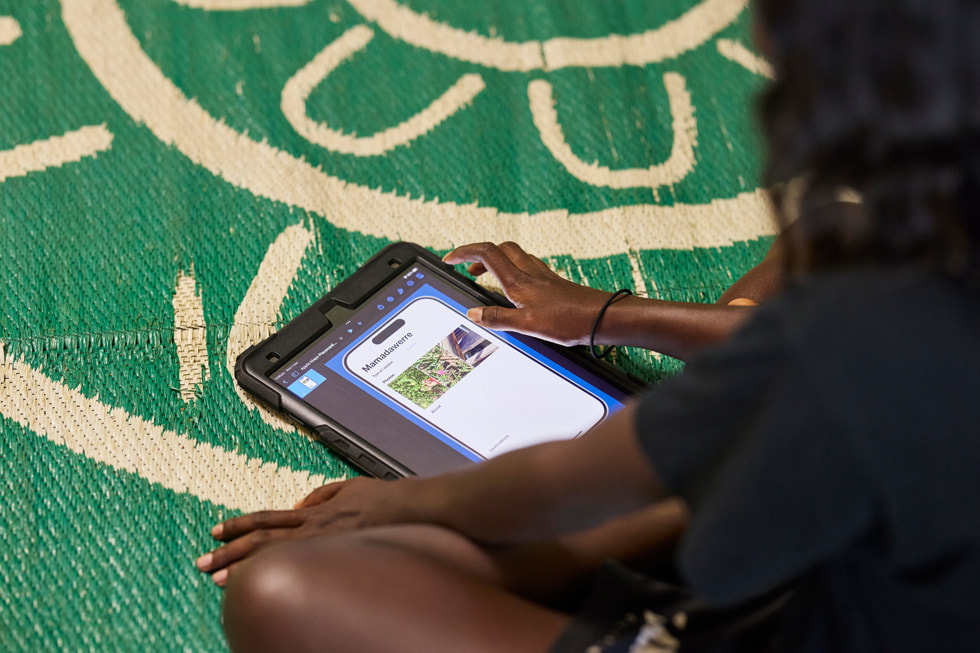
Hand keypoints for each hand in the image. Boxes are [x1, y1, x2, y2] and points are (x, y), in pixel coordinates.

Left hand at [195, 477, 416, 585]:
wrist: (412, 508)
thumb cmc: (384, 499)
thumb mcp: (348, 486)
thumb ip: (321, 495)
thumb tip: (301, 505)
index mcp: (313, 511)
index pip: (267, 518)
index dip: (239, 525)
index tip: (215, 531)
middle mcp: (312, 527)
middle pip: (261, 539)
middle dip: (228, 552)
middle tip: (201, 563)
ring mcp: (322, 545)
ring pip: (273, 555)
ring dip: (242, 567)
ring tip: (217, 578)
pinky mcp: (336, 555)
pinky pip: (298, 566)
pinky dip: (274, 572)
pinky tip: (258, 582)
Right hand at [443, 242, 611, 346]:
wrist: (601, 317)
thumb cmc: (568, 320)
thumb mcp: (526, 325)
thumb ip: (497, 318)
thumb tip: (473, 312)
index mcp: (518, 280)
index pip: (486, 253)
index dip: (464, 252)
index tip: (449, 259)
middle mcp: (529, 271)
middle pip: (499, 248)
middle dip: (478, 255)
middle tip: (467, 270)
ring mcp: (542, 275)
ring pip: (514, 256)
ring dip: (495, 262)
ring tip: (485, 279)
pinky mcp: (552, 282)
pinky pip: (526, 267)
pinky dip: (512, 271)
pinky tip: (515, 288)